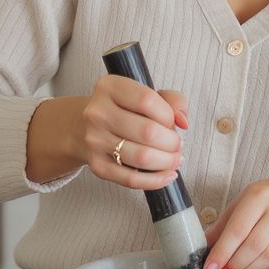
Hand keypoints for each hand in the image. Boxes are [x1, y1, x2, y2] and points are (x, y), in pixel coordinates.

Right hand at [80, 75, 187, 190]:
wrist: (86, 127)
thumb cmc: (124, 110)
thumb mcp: (147, 94)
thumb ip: (172, 100)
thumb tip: (182, 121)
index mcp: (109, 87)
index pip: (147, 100)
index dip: (168, 115)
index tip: (172, 121)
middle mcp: (97, 113)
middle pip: (147, 131)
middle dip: (172, 142)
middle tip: (177, 145)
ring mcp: (94, 140)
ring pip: (141, 157)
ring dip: (167, 161)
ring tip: (175, 159)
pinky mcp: (96, 165)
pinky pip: (131, 179)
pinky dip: (155, 180)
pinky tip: (167, 175)